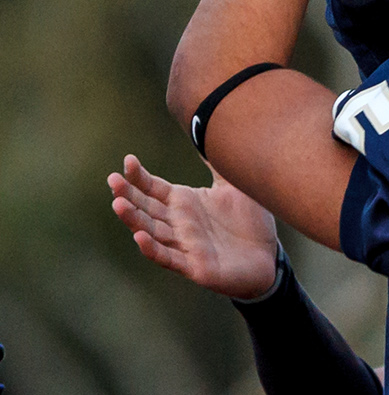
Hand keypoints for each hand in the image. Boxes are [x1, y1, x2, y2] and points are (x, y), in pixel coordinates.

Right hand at [108, 155, 280, 299]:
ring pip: (151, 231)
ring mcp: (183, 245)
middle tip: (113, 181)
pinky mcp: (194, 266)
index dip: (138, 176)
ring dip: (134, 220)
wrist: (269, 257)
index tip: (128, 160)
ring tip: (118, 205)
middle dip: (127, 195)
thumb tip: (211, 128)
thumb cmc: (249, 222)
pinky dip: (153, 249)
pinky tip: (139, 237)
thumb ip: (219, 163)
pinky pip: (168, 258)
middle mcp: (177, 223)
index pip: (152, 187)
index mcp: (183, 202)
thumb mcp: (234, 187)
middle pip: (145, 207)